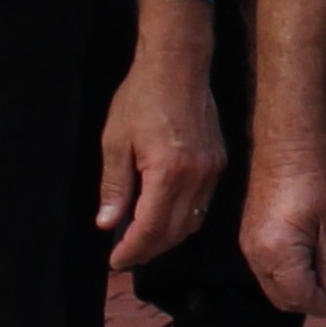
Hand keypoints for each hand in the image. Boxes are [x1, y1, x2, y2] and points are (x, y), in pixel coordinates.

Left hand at [96, 54, 228, 269]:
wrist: (178, 66)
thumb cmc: (142, 97)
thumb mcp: (115, 142)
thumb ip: (114, 187)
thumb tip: (107, 223)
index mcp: (168, 172)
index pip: (150, 228)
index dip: (132, 249)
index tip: (116, 260)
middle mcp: (196, 177)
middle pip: (174, 232)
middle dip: (149, 250)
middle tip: (127, 256)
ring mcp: (212, 170)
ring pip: (192, 222)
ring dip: (168, 238)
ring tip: (143, 241)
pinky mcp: (219, 162)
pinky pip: (203, 204)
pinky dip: (184, 218)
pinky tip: (165, 216)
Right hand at [242, 151, 325, 316]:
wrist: (286, 146)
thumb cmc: (313, 177)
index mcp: (278, 253)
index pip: (301, 297)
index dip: (325, 305)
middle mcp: (257, 255)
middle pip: (283, 300)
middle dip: (311, 302)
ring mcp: (248, 247)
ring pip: (273, 288)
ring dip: (297, 291)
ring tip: (324, 278)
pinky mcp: (247, 238)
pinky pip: (265, 272)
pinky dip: (285, 277)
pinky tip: (306, 264)